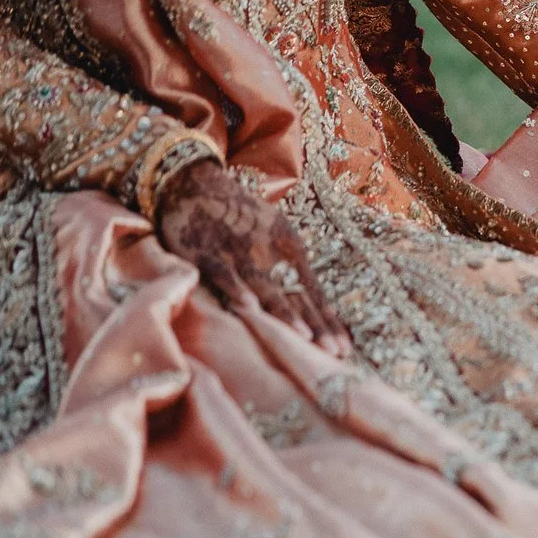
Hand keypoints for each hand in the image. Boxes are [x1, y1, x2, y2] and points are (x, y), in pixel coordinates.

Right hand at [154, 159, 351, 355]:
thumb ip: (288, 269)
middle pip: (294, 292)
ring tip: (302, 337)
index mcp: (289, 244)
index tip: (345, 347)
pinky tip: (249, 308)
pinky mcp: (205, 250)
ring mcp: (237, 248)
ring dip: (283, 312)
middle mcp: (268, 246)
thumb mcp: (273, 235)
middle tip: (333, 353)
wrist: (193, 184)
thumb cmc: (238, 217)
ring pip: (264, 285)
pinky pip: (223, 272)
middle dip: (315, 324)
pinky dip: (236, 288)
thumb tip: (314, 309)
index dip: (328, 318)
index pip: (313, 288)